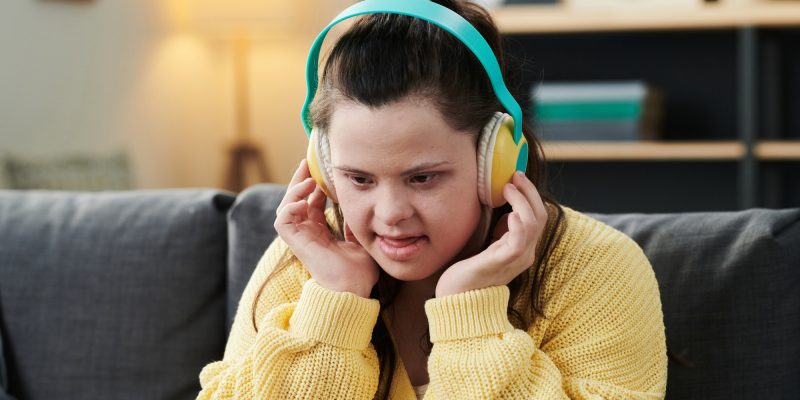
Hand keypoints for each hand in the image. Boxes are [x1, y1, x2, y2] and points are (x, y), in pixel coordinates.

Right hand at [274, 159, 378, 297]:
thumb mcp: (360, 240)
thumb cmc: (359, 271)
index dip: (316, 185)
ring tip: (309, 180)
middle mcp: (308, 232)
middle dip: (301, 180)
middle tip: (309, 163)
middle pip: (296, 200)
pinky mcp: (295, 243)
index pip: (312, 202)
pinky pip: (282, 221)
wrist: (353, 288)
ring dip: (294, 190)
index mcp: (321, 232)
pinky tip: (303, 201)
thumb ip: (353, 224)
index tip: (324, 169)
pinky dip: (289, 207)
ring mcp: (300, 237)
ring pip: (286, 206)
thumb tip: (354, 206)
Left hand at [435, 172, 547, 297]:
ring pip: (533, 223)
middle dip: (529, 192)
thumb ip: (501, 232)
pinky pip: (520, 238)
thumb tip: (506, 211)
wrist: (457, 299)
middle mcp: (525, 254)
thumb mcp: (490, 246)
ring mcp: (516, 259)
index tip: (516, 178)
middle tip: (515, 175)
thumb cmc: (469, 273)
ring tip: (509, 186)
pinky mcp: (502, 261)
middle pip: (540, 216)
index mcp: (522, 249)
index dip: (531, 195)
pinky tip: (509, 209)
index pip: (538, 217)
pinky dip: (518, 219)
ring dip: (523, 200)